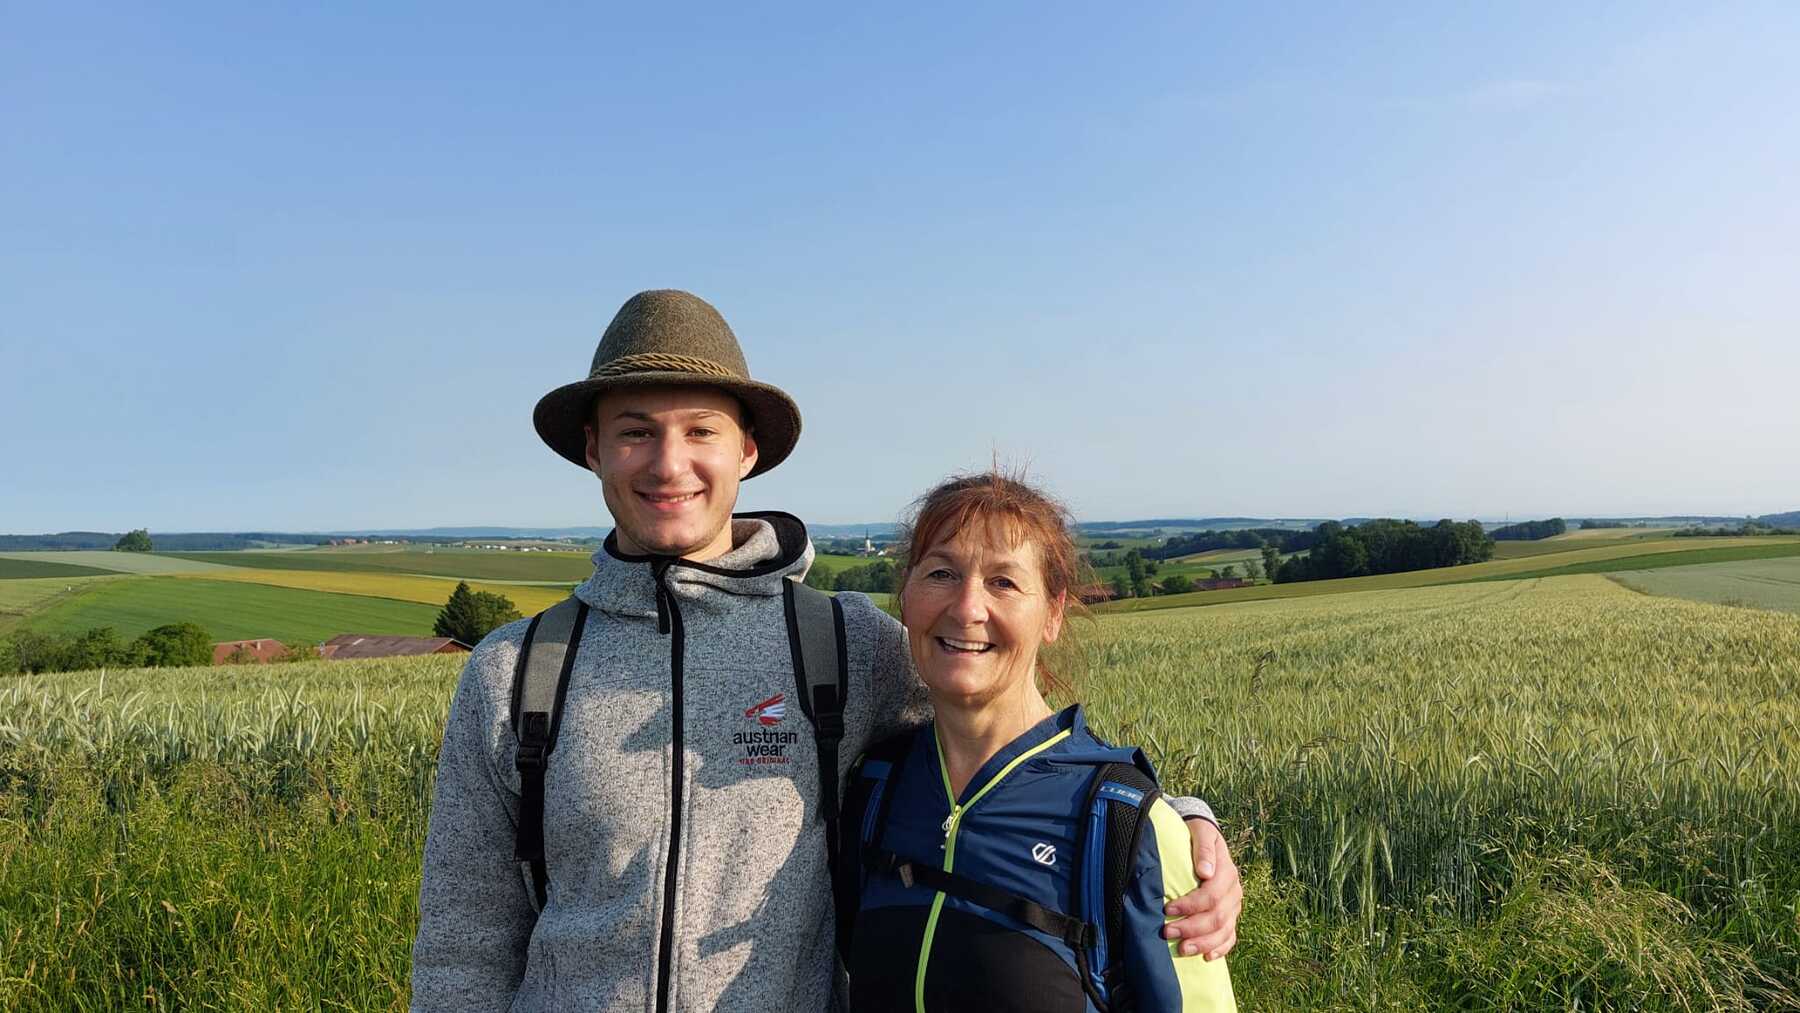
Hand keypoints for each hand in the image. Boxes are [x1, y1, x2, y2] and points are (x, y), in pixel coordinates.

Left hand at [1162, 817, 1239, 959]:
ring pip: (1224, 931)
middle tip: (1167, 933)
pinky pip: (1231, 937)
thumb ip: (1203, 850)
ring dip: (1203, 943)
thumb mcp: (1200, 833)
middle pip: (1217, 917)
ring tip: (1182, 950)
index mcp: (1227, 872)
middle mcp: (1234, 892)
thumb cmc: (1198, 836)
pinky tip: (1207, 957)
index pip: (1211, 896)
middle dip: (1191, 928)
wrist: (1206, 839)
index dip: (1190, 906)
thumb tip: (1205, 872)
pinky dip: (1220, 949)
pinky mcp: (1231, 915)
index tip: (1167, 910)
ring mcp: (1234, 906)